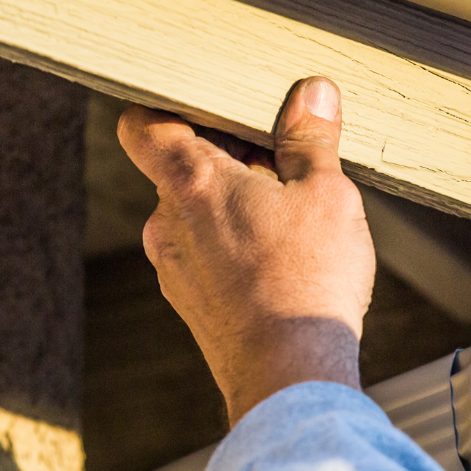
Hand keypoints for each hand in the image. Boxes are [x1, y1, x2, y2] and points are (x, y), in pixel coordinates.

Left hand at [118, 77, 375, 424]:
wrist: (290, 376)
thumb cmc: (307, 281)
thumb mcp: (326, 192)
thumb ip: (311, 139)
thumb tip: (312, 94)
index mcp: (191, 182)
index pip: (143, 125)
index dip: (168, 107)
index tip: (208, 107)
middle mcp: (167, 222)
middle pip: (181, 168)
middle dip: (228, 159)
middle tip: (282, 163)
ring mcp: (173, 266)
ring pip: (196, 214)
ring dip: (235, 204)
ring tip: (291, 216)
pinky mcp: (189, 302)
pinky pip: (204, 254)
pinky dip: (234, 245)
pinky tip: (281, 260)